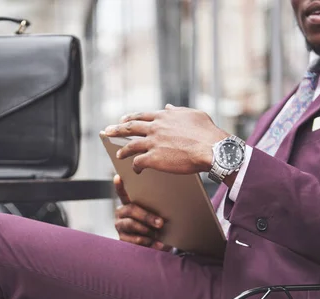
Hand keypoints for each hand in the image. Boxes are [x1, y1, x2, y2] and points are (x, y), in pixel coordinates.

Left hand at [103, 104, 229, 173]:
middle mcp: (156, 127)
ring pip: (131, 146)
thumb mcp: (193, 115)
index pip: (142, 115)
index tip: (122, 119)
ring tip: (118, 154)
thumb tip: (168, 107)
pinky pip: (138, 162)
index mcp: (164, 116)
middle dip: (116, 129)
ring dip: (123, 150)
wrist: (212, 149)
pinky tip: (135, 170)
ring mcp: (153, 143)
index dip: (130, 117)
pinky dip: (135, 166)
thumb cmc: (207, 133)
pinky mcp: (154, 158)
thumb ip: (178, 111)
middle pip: (130, 127)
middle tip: (107, 131)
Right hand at [113, 175, 170, 250]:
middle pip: (131, 209)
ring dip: (147, 230)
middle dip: (146, 216)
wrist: (155, 243)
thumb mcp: (156, 215)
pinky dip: (148, 242)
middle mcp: (121, 213)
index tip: (118, 177)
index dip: (119, 186)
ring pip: (131, 224)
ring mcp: (120, 226)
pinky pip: (134, 239)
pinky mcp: (122, 239)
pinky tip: (158, 244)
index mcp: (128, 204)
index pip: (122, 193)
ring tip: (158, 234)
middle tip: (160, 223)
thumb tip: (164, 210)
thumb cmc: (156, 225)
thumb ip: (156, 209)